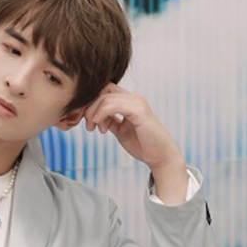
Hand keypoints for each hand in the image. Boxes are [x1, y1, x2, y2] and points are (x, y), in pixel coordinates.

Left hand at [84, 84, 187, 203]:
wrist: (160, 156)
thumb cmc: (142, 145)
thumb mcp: (120, 130)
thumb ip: (110, 121)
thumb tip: (94, 117)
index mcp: (129, 102)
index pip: (104, 90)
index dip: (91, 102)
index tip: (86, 120)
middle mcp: (133, 98)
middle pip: (102, 91)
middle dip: (89, 107)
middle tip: (88, 126)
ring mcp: (137, 103)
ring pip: (105, 97)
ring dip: (94, 113)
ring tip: (95, 129)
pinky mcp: (139, 111)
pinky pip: (113, 105)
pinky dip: (102, 115)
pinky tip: (102, 128)